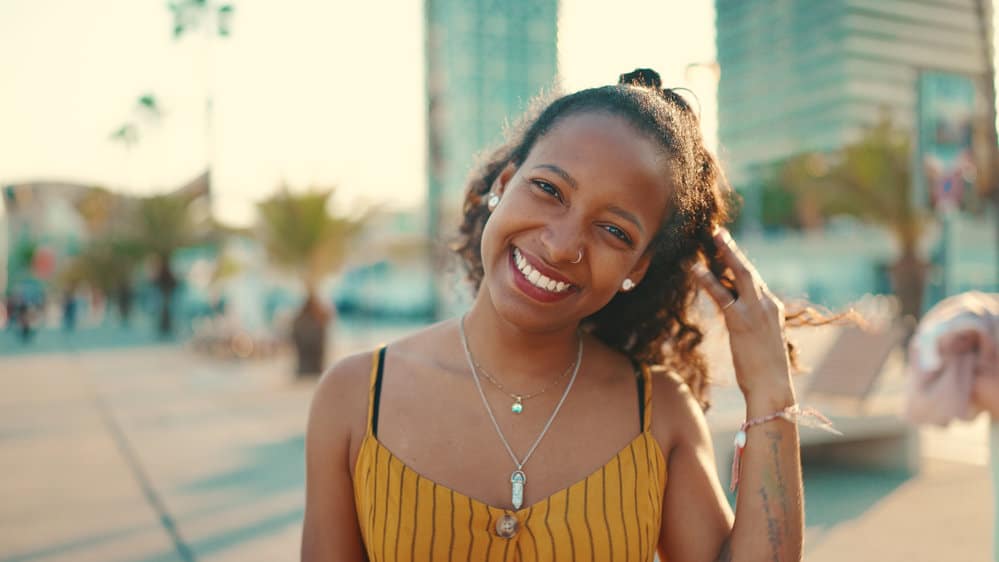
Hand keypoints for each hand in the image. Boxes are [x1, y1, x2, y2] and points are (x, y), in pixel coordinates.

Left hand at [691, 228, 793, 402]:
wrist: (772, 386)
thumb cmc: (766, 371)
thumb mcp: (761, 342)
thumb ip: (752, 326)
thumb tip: (738, 320)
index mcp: (772, 308)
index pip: (753, 280)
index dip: (738, 264)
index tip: (727, 250)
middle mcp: (766, 304)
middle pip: (748, 270)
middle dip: (733, 250)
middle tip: (719, 232)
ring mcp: (755, 311)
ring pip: (739, 274)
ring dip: (724, 254)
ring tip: (712, 237)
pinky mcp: (741, 321)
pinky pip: (722, 295)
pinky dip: (708, 280)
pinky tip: (695, 269)